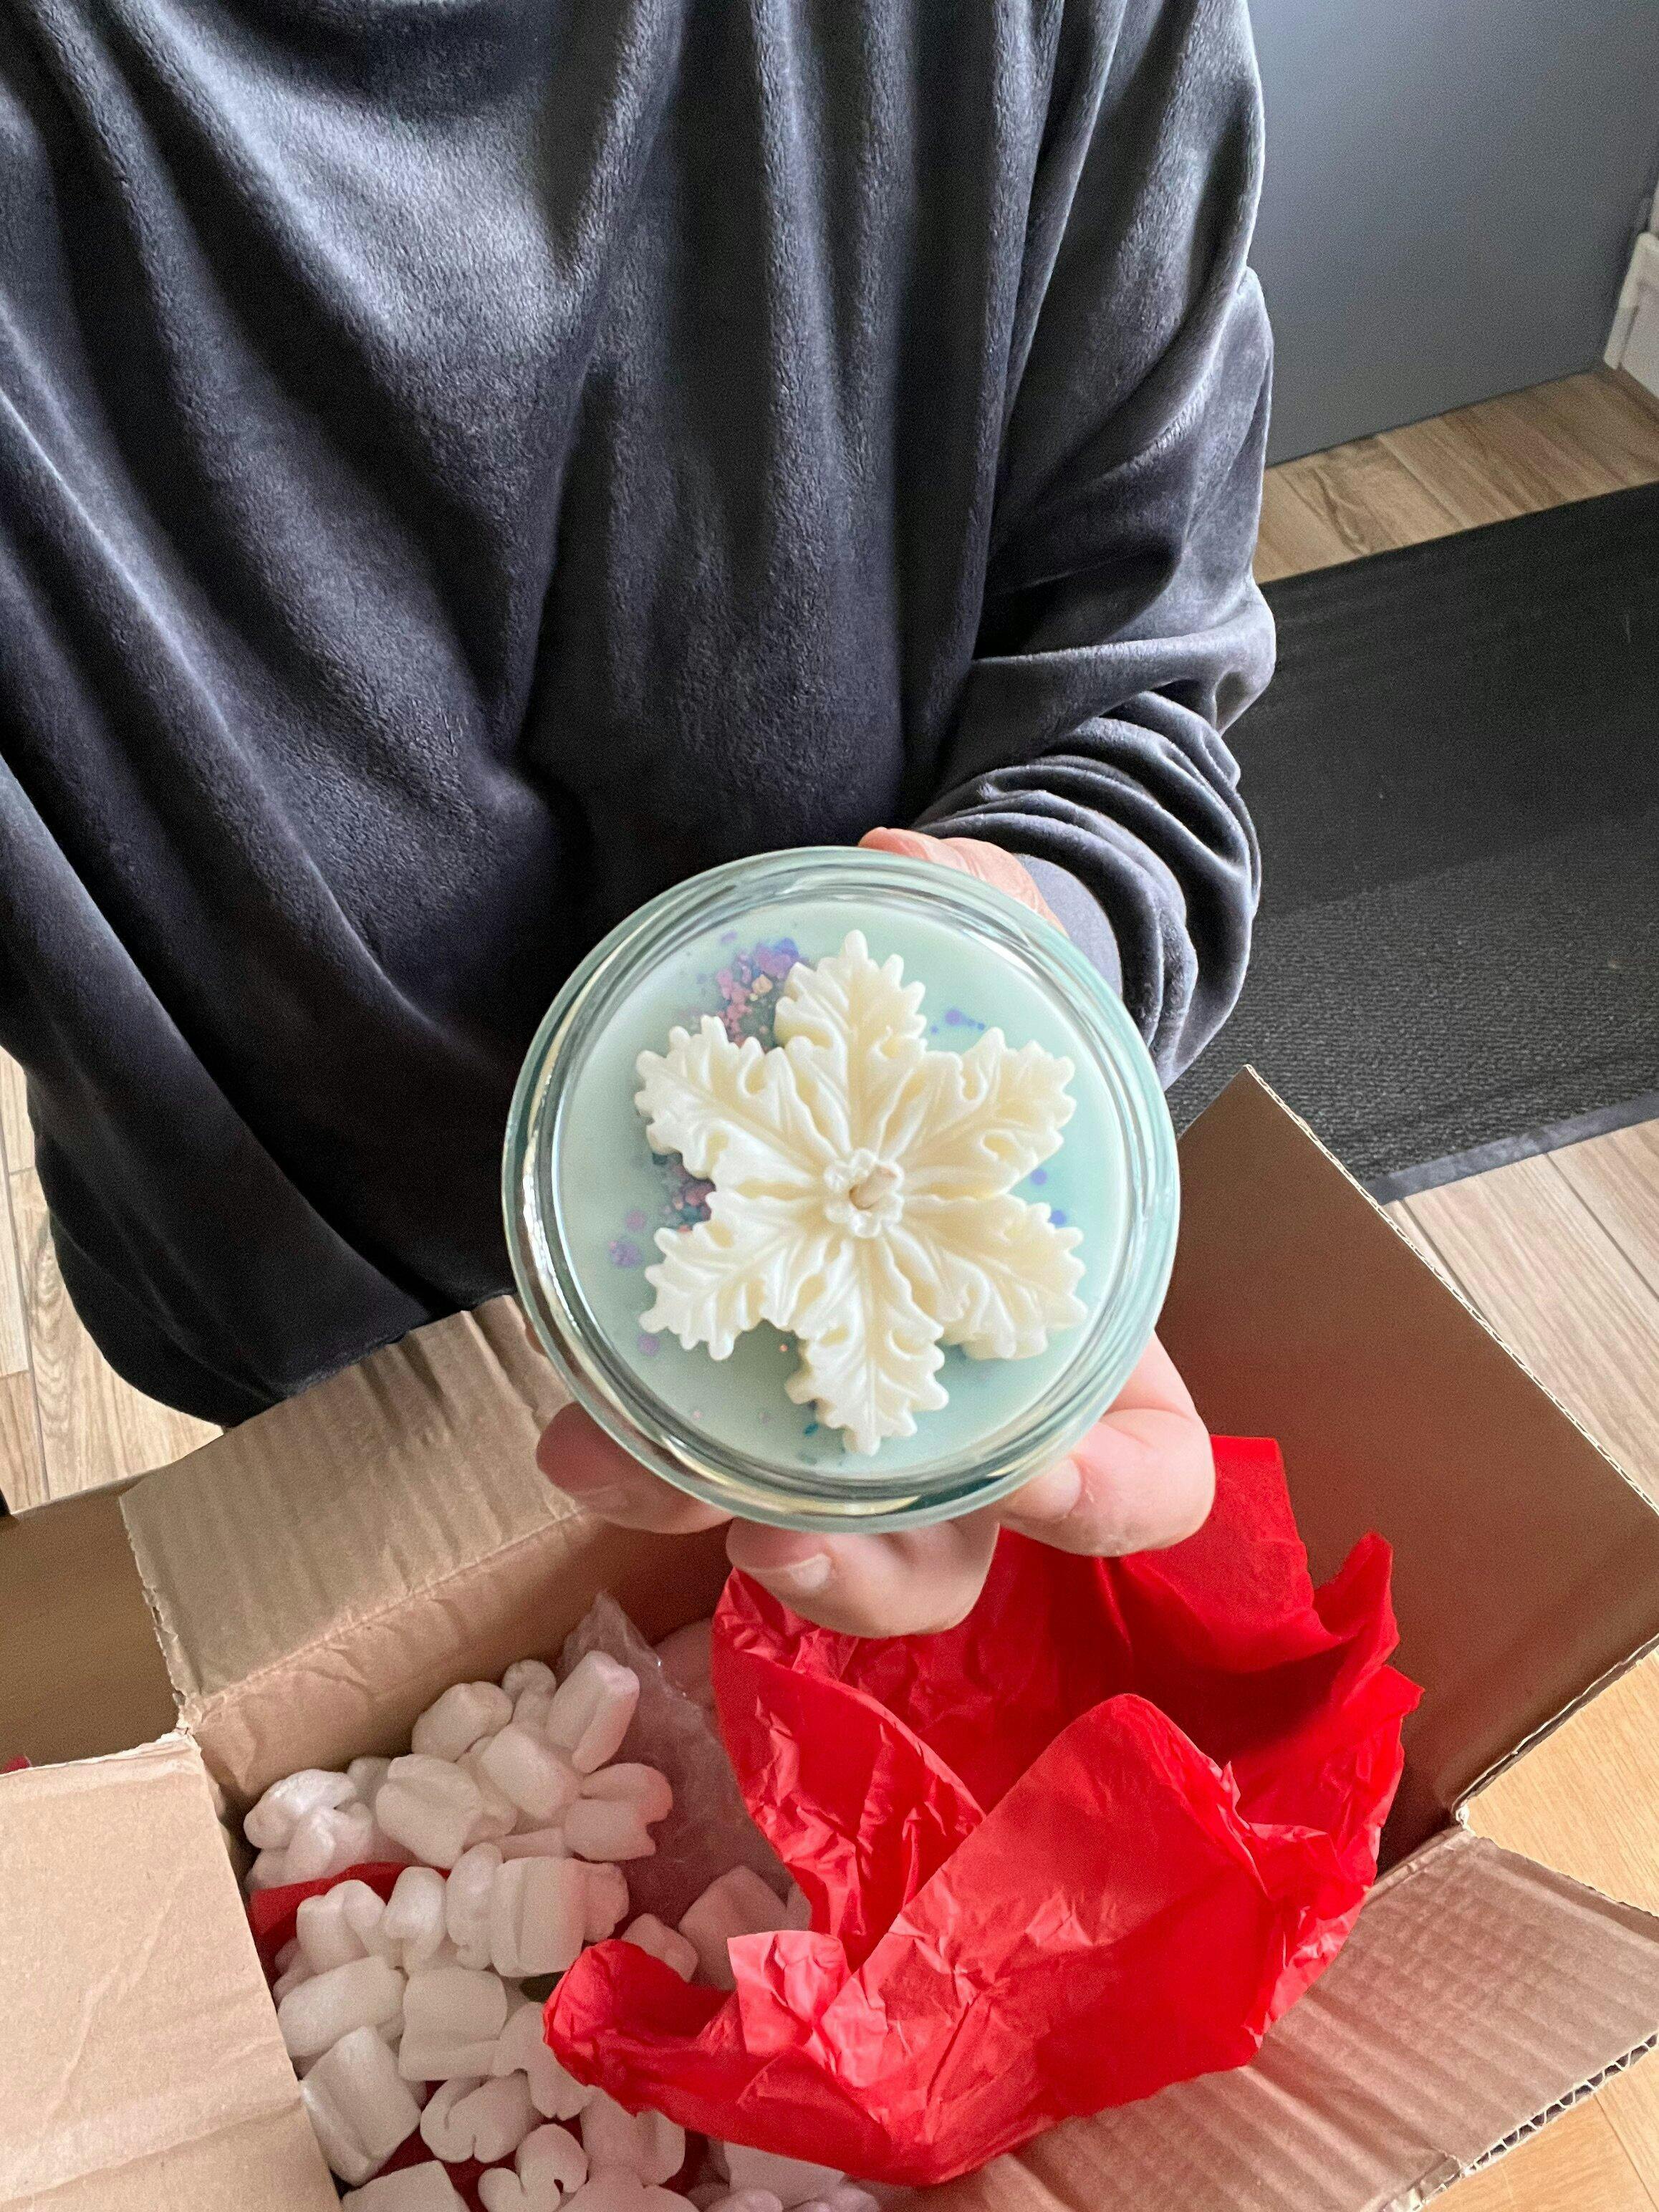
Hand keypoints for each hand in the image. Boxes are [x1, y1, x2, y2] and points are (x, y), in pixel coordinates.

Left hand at [532, 825, 1213, 1634]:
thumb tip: (905, 856)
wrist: (904, 1073)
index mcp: (1082, 1348)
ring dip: (720, 1540)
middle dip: (867, 1575)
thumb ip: (988, 907)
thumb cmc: (990, 1046)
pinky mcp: (746, 1418)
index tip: (1035, 1479)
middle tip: (778, 1535)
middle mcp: (975, 1426)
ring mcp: (859, 1439)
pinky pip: (701, 1483)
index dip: (1105, 1502)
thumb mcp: (1011, 964)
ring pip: (818, 1559)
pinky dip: (635, 1469)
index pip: (1147, 1475)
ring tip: (615, 1470)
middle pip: (952, 1565)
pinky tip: (565, 1427)